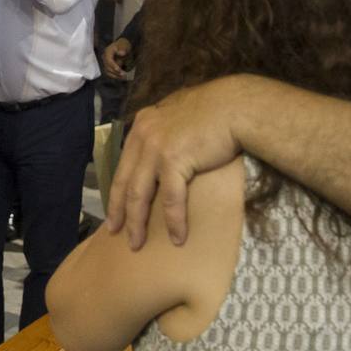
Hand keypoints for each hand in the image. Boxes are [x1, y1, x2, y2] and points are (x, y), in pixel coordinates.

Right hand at [102, 37, 131, 80]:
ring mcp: (105, 62)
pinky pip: (109, 73)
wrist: (121, 46)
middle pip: (108, 67)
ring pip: (108, 71)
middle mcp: (104, 57)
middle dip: (115, 72)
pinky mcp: (107, 67)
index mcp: (107, 51)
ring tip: (123, 77)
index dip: (113, 65)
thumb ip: (123, 49)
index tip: (119, 70)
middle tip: (124, 75)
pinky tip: (121, 77)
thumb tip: (122, 53)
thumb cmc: (123, 46)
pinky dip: (115, 76)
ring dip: (115, 75)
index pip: (109, 60)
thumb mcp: (124, 45)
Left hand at [106, 78, 241, 248]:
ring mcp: (156, 147)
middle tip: (114, 232)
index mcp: (142, 125)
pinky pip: (171, 198)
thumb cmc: (215, 112)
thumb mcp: (178, 115)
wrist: (236, 106)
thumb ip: (165, 130)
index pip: (123, 164)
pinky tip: (177, 237)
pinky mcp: (174, 159)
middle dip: (119, 211)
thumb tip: (163, 147)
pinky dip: (173, 221)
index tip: (114, 210)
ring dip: (137, 223)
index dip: (116, 190)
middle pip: (124, 182)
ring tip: (136, 244)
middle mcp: (143, 136)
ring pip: (139, 194)